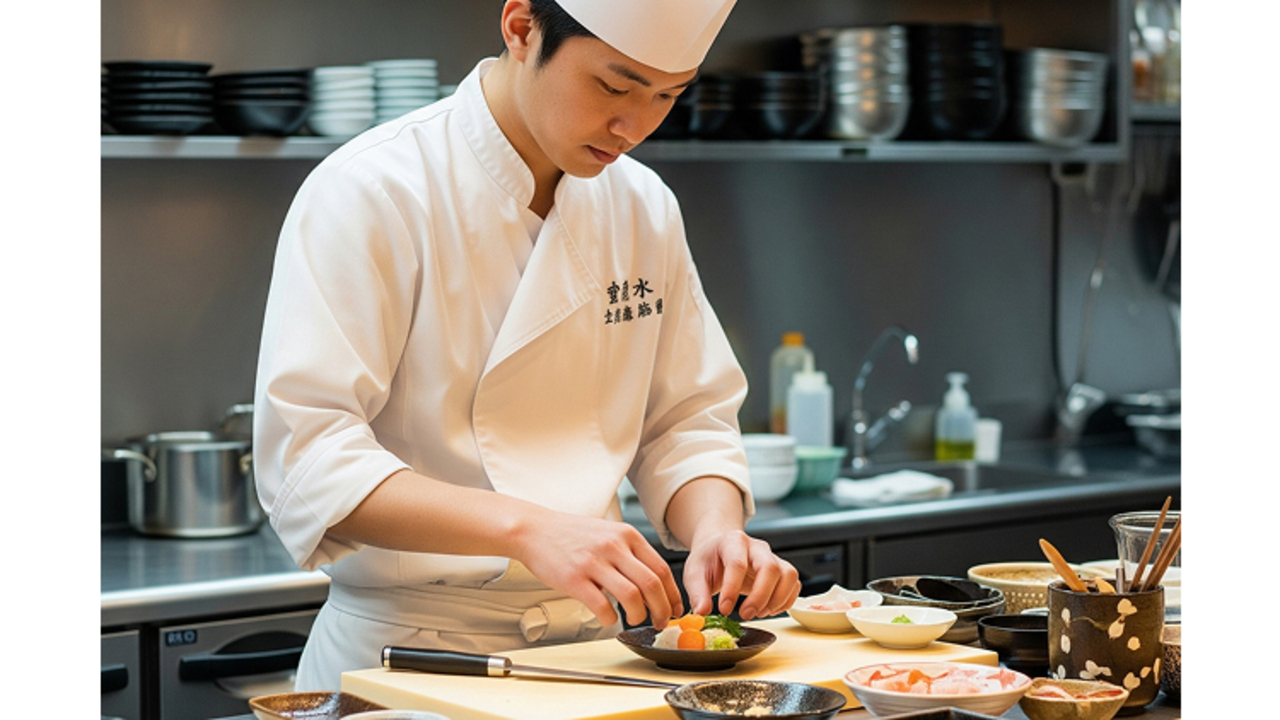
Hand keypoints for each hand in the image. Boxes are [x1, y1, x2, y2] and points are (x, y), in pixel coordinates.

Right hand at [513, 510, 683, 629]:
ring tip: (635, 620)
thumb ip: (631, 553)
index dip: (673, 595)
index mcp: (627, 535)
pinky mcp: (574, 579)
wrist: (534, 529)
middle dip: (662, 610)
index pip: (662, 569)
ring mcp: (594, 562)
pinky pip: (602, 606)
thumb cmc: (571, 535)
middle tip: (661, 622)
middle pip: (652, 585)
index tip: (675, 609)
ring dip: (639, 616)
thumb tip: (654, 584)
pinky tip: (608, 618)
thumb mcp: (608, 533)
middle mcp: (614, 546)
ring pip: (632, 597)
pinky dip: (610, 619)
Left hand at [682, 529, 800, 619]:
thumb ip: (697, 593)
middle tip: (745, 614)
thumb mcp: (694, 572)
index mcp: (733, 541)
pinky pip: (794, 584)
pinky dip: (786, 601)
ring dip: (777, 599)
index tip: (724, 609)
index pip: (737, 564)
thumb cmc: (709, 560)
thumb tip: (702, 613)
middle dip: (760, 596)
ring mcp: (772, 557)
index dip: (732, 589)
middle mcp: (757, 547)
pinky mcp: (781, 570)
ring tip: (758, 613)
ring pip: (788, 575)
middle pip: (770, 567)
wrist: (719, 550)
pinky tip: (767, 610)